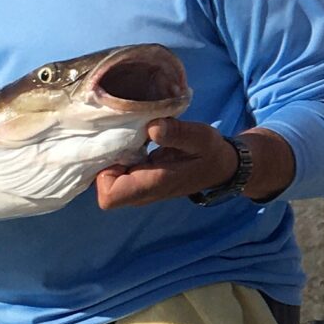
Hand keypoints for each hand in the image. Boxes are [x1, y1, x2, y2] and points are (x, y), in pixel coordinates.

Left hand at [95, 119, 242, 210]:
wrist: (222, 166)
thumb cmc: (211, 153)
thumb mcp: (201, 138)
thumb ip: (178, 133)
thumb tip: (153, 127)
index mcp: (152, 185)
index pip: (109, 196)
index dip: (105, 173)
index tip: (119, 148)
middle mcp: (141, 191)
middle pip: (101, 187)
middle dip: (104, 160)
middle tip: (118, 135)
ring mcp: (138, 186)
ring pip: (106, 178)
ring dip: (110, 156)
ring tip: (125, 133)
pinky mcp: (138, 176)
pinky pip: (116, 170)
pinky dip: (117, 154)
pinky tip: (130, 137)